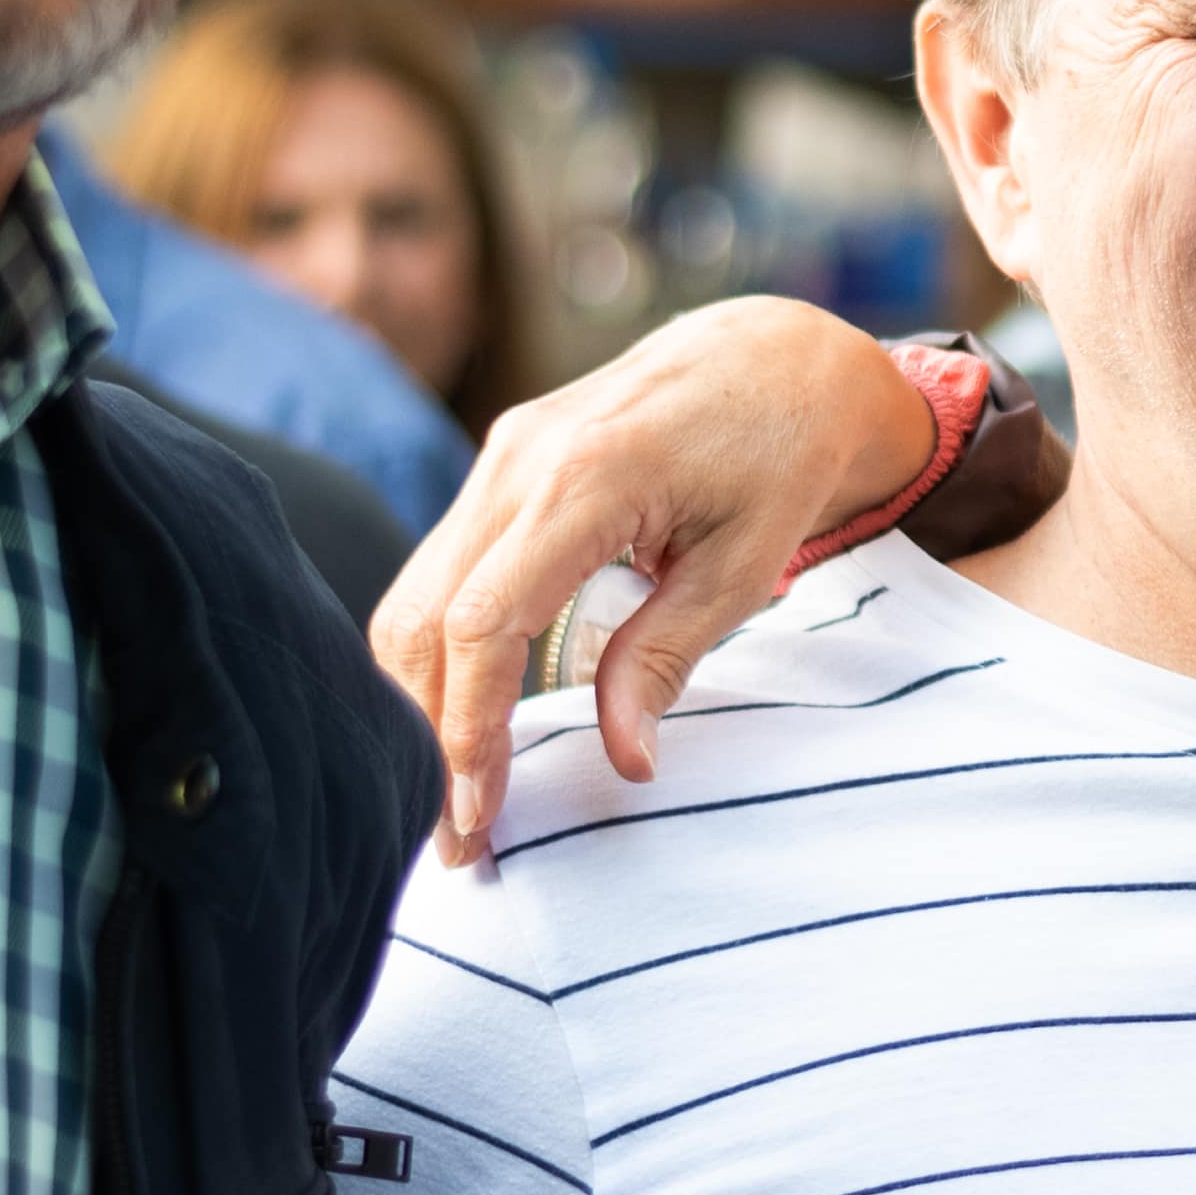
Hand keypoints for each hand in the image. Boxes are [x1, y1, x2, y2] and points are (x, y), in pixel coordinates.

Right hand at [373, 296, 932, 865]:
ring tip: (452, 797)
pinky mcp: (500, 470)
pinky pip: (443, 571)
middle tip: (453, 839)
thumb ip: (667, 658)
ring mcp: (500, 458)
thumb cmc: (779, 456)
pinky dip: (440, 652)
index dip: (469, 727)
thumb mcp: (745, 564)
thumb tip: (624, 762)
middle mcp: (520, 460)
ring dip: (422, 700)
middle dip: (426, 734)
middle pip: (425, 616)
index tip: (478, 814)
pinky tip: (460, 720)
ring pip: (416, 596)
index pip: (485, 621)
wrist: (776, 354)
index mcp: (586, 476)